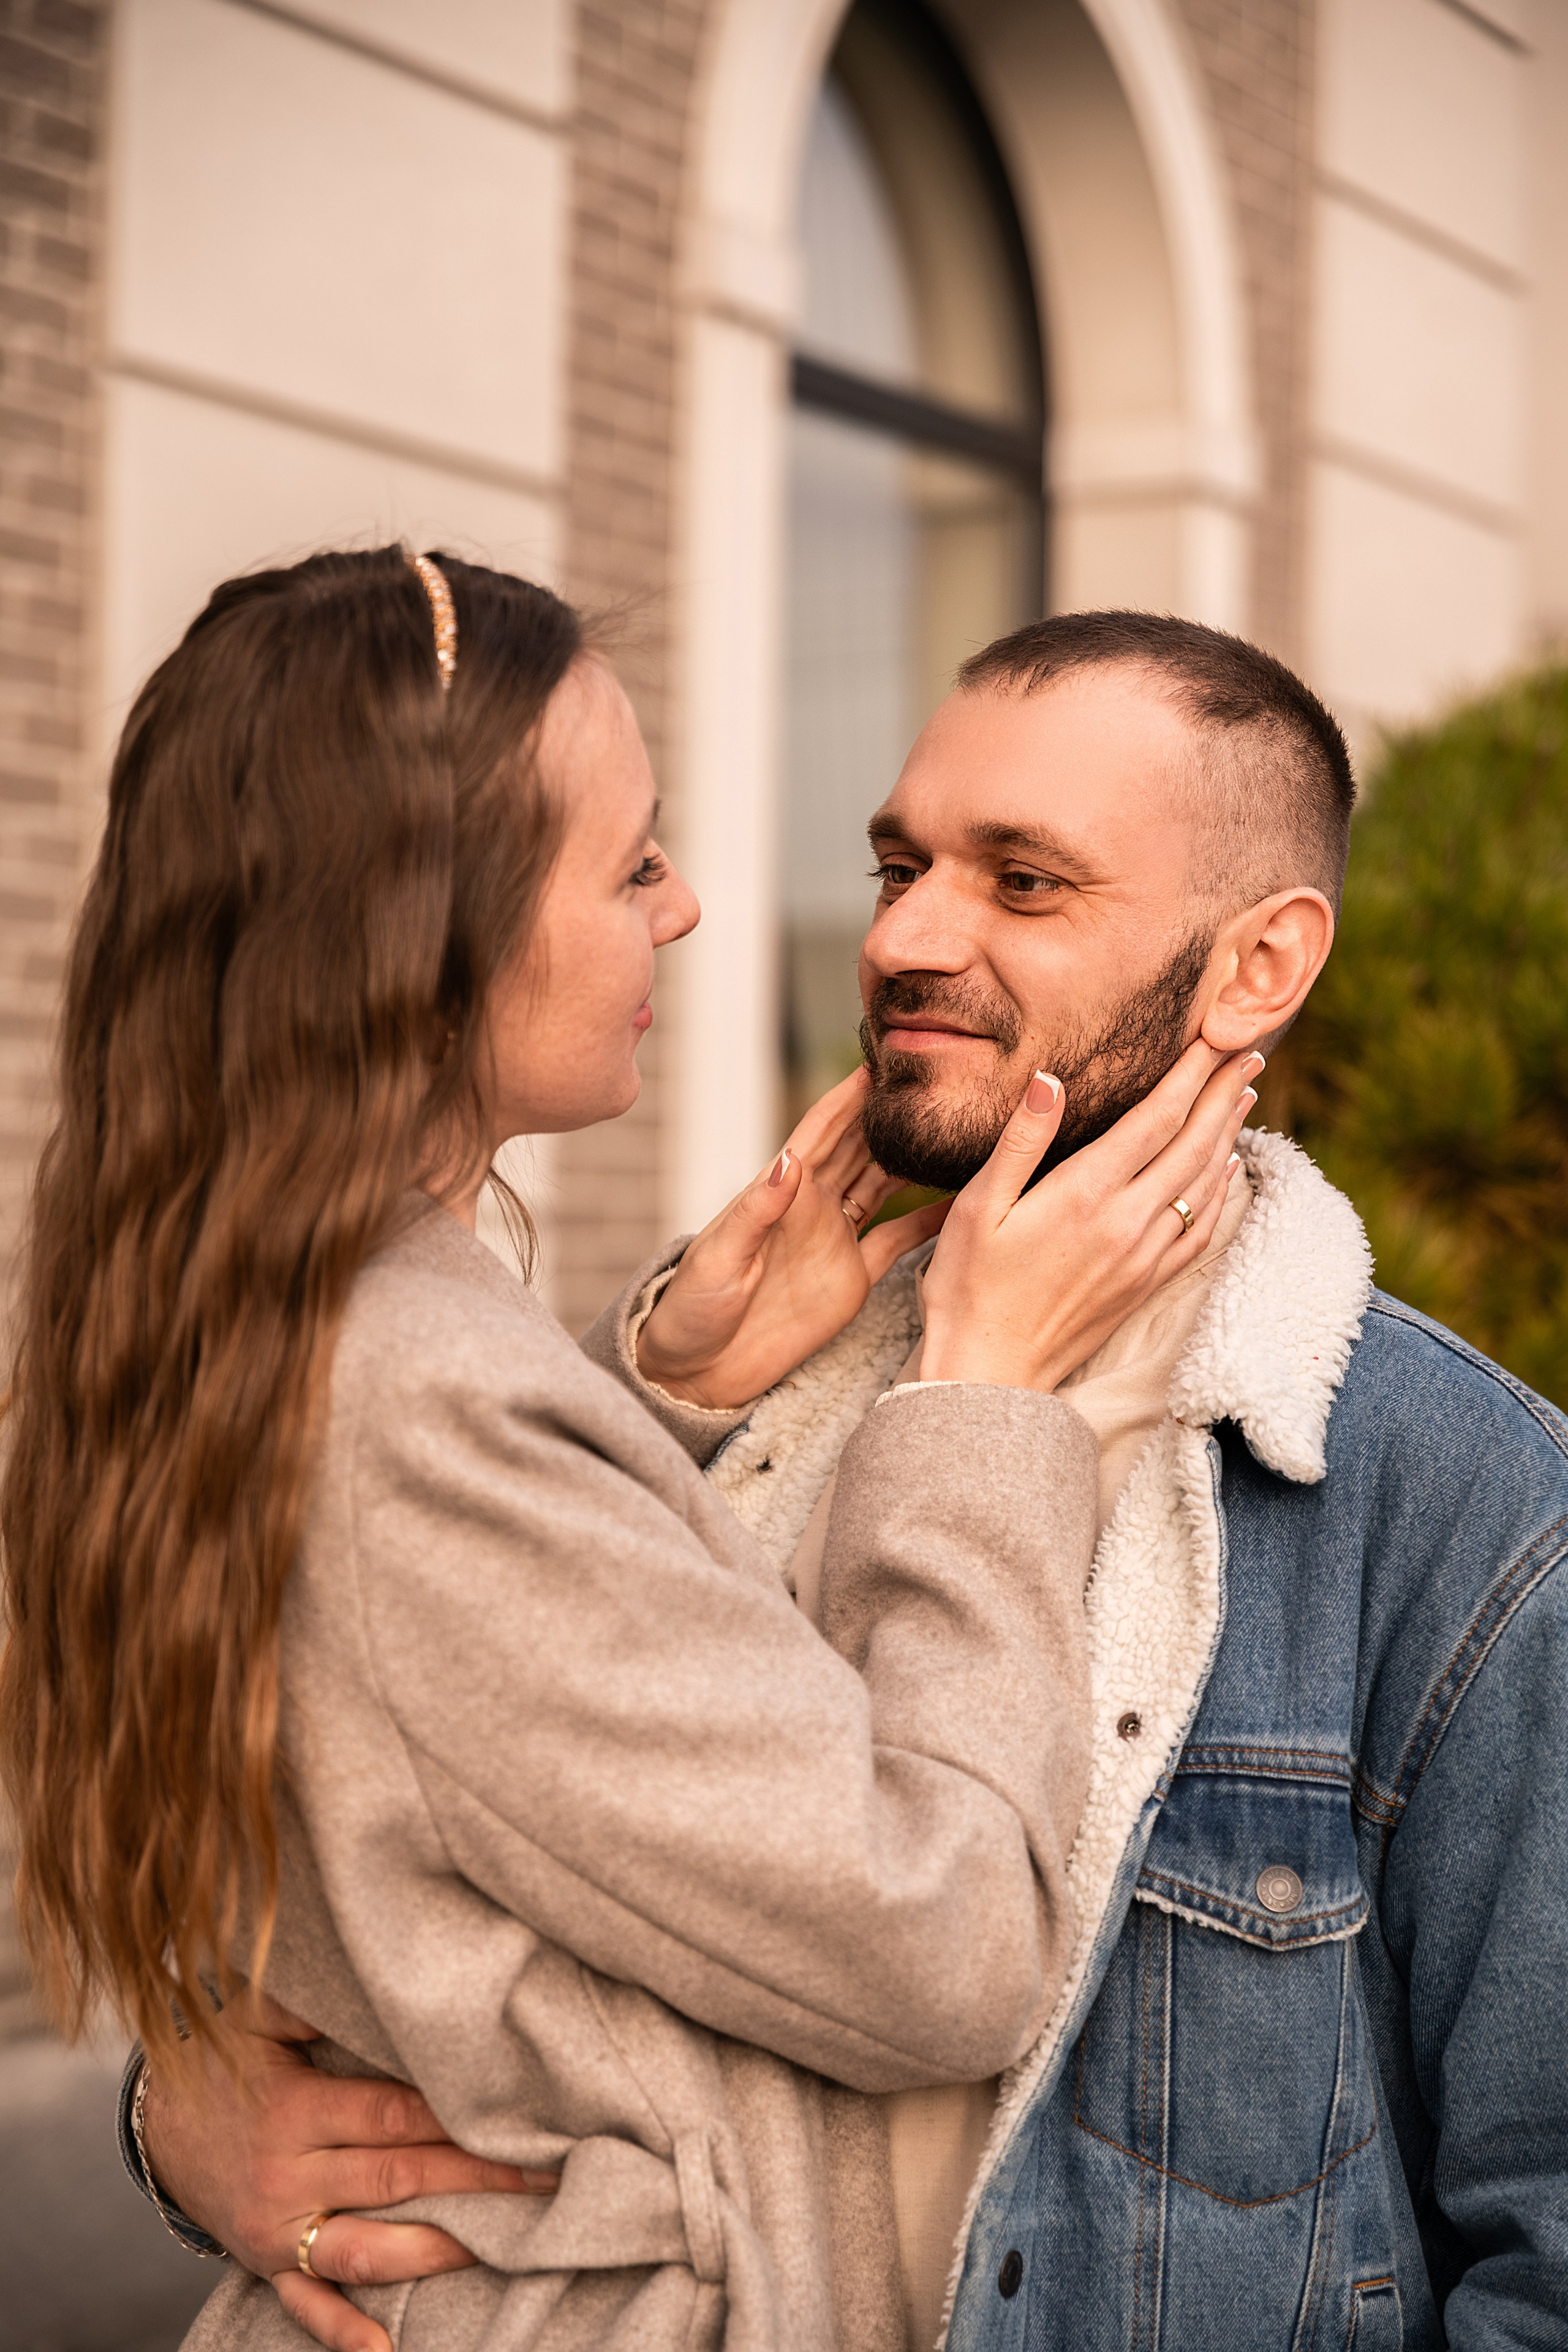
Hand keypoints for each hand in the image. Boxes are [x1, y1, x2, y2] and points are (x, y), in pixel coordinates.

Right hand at [140, 1989, 556, 2351]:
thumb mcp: (254, 2018)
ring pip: (367, 2251)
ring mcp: (278, 2233)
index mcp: (293, 2112)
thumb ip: (307, 2001)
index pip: (391, 2116)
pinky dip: (343, 2332)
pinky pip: (308, 2305)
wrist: (156, 2124)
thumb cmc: (223, 2062)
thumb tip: (367, 1979)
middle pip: (397, 2179)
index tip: (513, 2114)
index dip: (454, 2117)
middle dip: (475, 2178)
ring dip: (437, 2249)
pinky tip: (386, 2349)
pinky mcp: (268, 2266)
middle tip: (543, 2175)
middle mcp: (287, 2179)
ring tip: (503, 2241)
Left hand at [637, 1067, 949, 1407]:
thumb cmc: (694, 1308)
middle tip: (936, 1079)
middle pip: (861, 1147)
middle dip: (892, 1112)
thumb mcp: (719, 1257)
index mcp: (779, 1193)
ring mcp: (836, 1240)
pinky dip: (930, 1221)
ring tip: (955, 1128)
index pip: (821, 1132)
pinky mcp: (852, 1278)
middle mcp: (813, 1208)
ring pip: (885, 1184)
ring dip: (915, 1156)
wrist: (700, 1369)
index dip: (850, 1095)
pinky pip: (898, 1241)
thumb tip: (790, 1161)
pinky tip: (962, 1200)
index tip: (882, 1059)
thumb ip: (757, 1210)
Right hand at [919, 1042, 1261, 1390]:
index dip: (1190, 1072)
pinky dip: (1220, 1191)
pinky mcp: (1145, 1284)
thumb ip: (1020, 1141)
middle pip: (1192, 1142)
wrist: (989, 1375)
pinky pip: (1198, 1229)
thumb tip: (1049, 1079)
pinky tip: (1227, 1169)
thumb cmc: (968, 1287)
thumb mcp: (975, 1207)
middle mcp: (1126, 1222)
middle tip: (1250, 1049)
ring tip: (1244, 1092)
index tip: (1215, 1037)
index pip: (1155, 1117)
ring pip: (1203, 1182)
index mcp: (1084, 1194)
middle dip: (1222, 1091)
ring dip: (1227, 1132)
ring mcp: (1143, 1256)